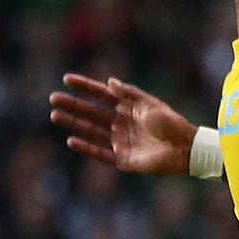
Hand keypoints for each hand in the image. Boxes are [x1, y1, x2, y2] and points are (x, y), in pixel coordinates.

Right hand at [47, 74, 194, 174]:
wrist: (184, 149)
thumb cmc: (171, 123)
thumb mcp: (149, 104)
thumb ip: (129, 94)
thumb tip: (109, 82)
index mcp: (128, 107)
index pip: (101, 95)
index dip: (85, 87)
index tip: (67, 79)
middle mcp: (121, 123)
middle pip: (91, 112)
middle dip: (72, 105)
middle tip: (53, 98)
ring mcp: (120, 141)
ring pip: (91, 131)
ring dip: (73, 123)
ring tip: (55, 116)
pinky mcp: (123, 159)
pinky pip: (100, 153)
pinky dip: (86, 147)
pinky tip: (71, 140)